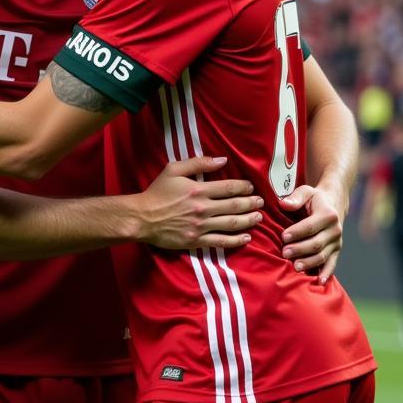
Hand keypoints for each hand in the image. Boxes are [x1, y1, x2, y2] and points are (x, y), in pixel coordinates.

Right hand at [136, 156, 262, 248]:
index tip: (251, 187)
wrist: (142, 217)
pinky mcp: (197, 241)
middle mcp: (203, 208)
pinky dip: (236, 240)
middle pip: (235, 206)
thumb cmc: (156, 192)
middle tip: (261, 202)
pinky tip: (246, 237)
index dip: (244, 187)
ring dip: (249, 220)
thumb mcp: (173, 170)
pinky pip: (221, 242)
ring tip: (258, 217)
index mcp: (199, 190)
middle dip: (251, 203)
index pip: (229, 188)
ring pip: (232, 224)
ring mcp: (201, 226)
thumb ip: (198, 163)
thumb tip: (222, 160)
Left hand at [279, 184, 345, 283]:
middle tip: (284, 253)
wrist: (334, 203)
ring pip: (323, 256)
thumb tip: (284, 204)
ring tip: (295, 267)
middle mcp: (335, 230)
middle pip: (316, 243)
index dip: (297, 232)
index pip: (311, 226)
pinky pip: (332, 263)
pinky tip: (319, 283)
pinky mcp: (336, 251)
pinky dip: (326, 274)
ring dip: (309, 262)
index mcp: (328, 215)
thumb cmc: (314, 198)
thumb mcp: (306, 191)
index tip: (283, 236)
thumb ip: (295, 197)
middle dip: (300, 249)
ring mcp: (337, 242)